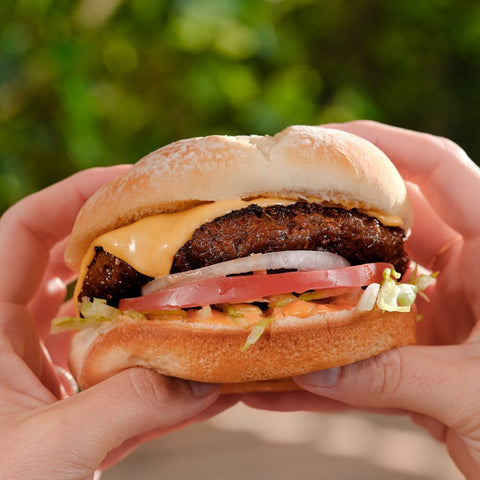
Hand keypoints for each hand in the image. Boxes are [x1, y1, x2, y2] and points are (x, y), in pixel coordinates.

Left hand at [0, 167, 233, 479]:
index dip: (72, 197)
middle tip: (178, 234)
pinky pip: (126, 381)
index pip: (22, 231)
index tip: (129, 182)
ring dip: (152, 311)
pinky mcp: (77, 415)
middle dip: (126, 249)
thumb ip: (129, 406)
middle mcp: (17, 344)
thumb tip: (206, 379)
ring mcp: (50, 379)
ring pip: (106, 323)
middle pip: (73, 269)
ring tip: (200, 292)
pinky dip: (164, 378)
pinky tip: (208, 376)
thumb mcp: (47, 449)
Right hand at [243, 121, 479, 477]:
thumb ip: (390, 377)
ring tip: (262, 280)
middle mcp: (464, 276)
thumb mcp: (474, 394)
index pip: (440, 171)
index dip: (385, 144)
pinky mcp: (417, 358)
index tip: (325, 139)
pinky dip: (321, 364)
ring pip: (366, 286)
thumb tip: (310, 368)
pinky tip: (273, 380)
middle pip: (389, 223)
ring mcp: (437, 317)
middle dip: (333, 213)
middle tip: (276, 206)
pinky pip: (361, 351)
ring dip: (317, 290)